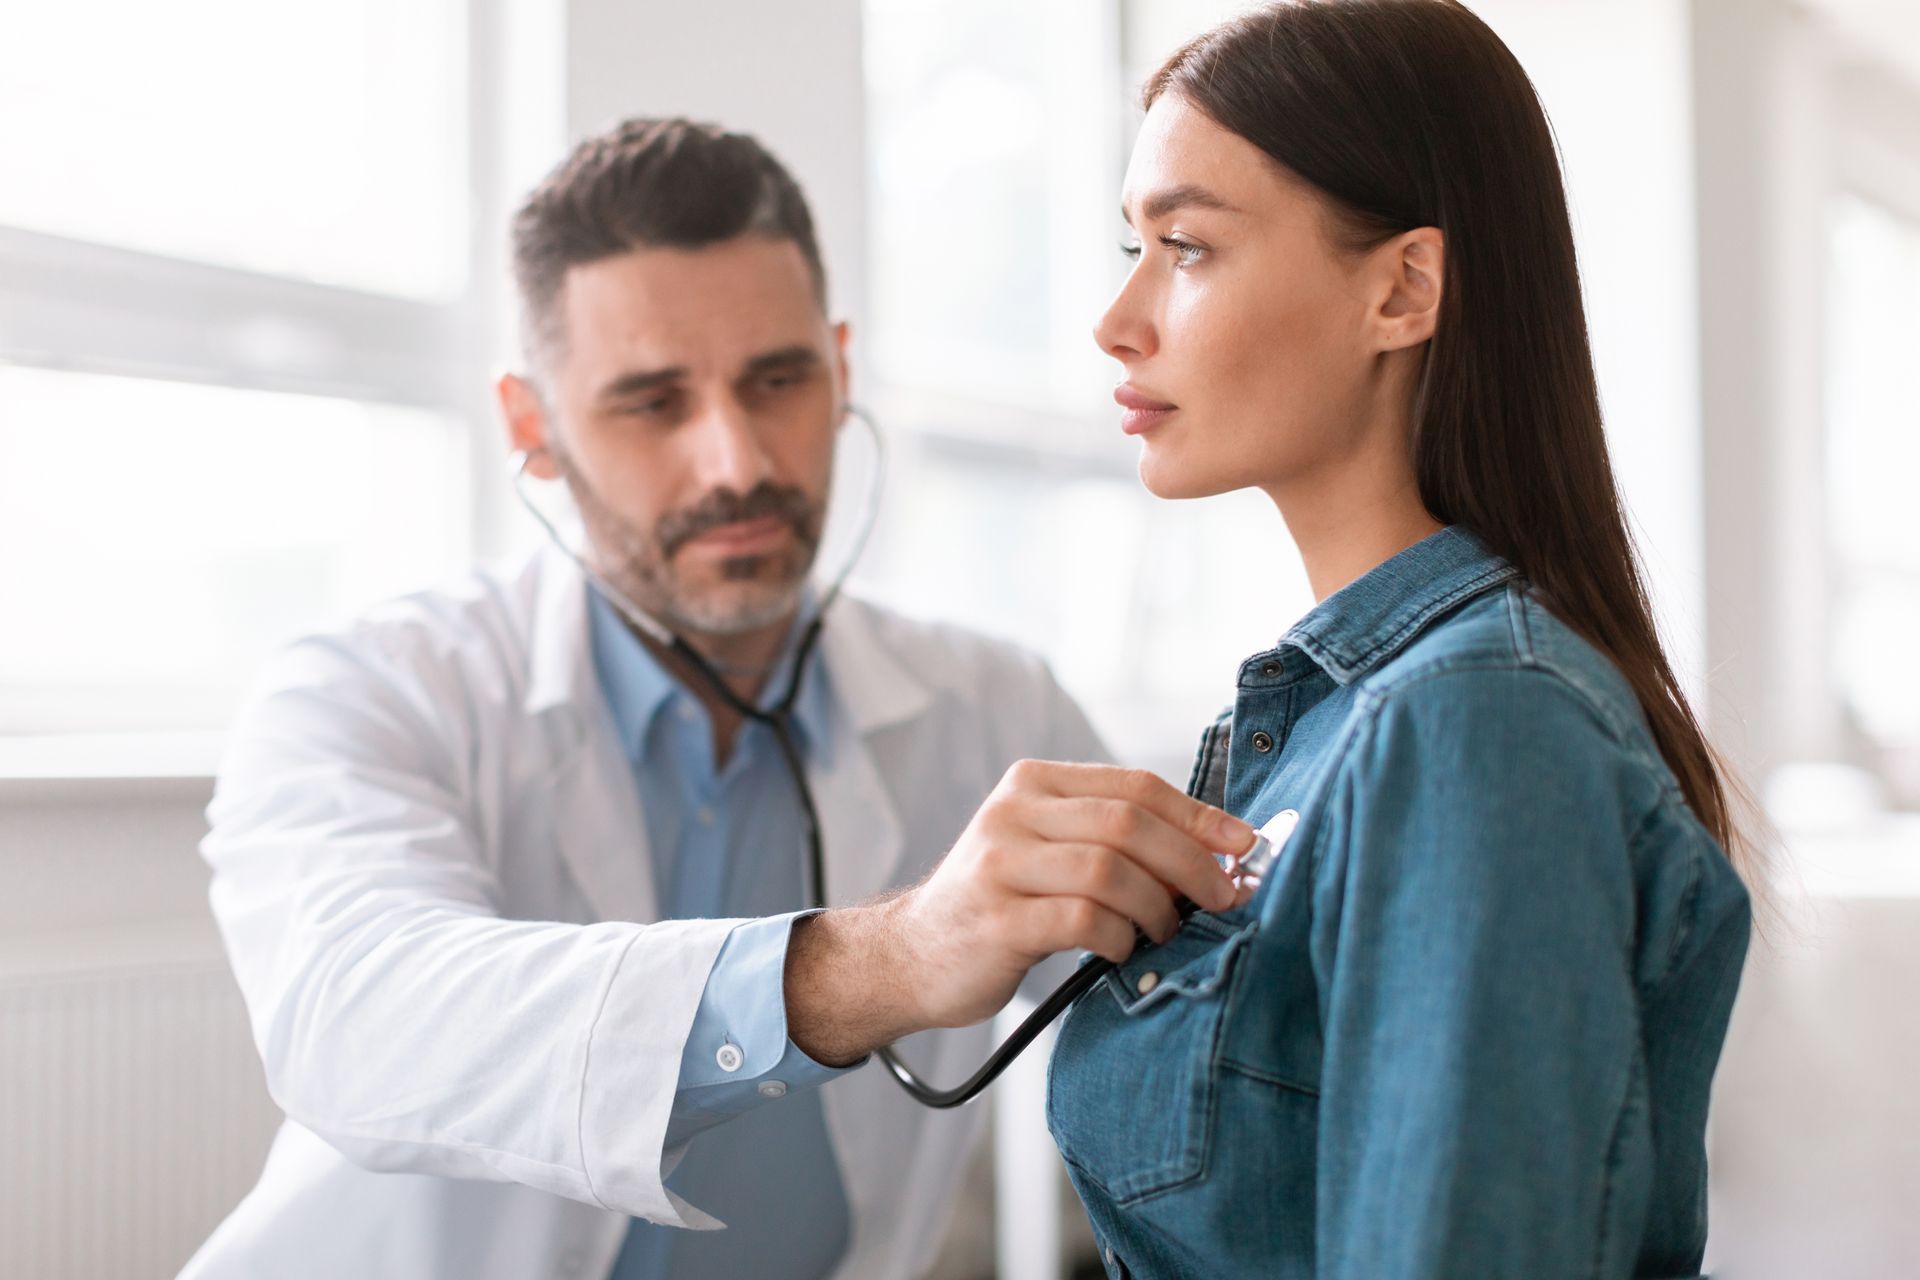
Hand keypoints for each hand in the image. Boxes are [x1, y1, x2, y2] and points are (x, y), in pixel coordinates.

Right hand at [785, 760, 1254, 1062]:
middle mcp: (1012, 813)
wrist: (910, 955)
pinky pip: (1083, 920)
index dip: (1199, 816)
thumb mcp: (1047, 851)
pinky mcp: (995, 919)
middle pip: (1129, 823)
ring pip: (1110, 869)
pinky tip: (1120, 950)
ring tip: (1164, 932)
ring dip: (1157, 907)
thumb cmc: (1001, 905)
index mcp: (1033, 784)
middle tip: (1223, 899)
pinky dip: (1119, 938)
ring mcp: (999, 864)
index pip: (1135, 786)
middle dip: (1192, 864)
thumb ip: (1114, 842)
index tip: (1245, 847)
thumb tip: (1217, 854)